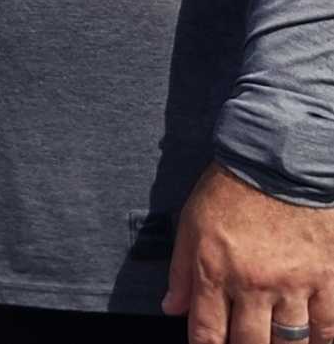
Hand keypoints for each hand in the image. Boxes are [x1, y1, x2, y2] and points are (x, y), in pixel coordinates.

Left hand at [163, 161, 333, 343]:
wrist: (277, 163)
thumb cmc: (229, 191)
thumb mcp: (191, 223)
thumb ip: (181, 271)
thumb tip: (171, 308)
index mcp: (215, 269)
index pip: (207, 331)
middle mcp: (253, 283)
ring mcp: (292, 284)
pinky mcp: (326, 280)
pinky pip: (327, 329)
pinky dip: (320, 342)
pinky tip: (311, 342)